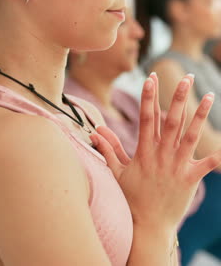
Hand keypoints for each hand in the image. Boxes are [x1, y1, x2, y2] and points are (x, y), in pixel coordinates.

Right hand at [90, 73, 220, 230]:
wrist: (148, 226)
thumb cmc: (132, 197)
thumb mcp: (117, 171)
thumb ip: (108, 148)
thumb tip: (95, 131)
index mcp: (144, 151)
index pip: (146, 118)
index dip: (148, 97)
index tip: (150, 78)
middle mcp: (162, 154)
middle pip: (171, 121)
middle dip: (178, 98)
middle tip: (186, 79)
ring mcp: (177, 166)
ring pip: (190, 136)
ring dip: (200, 115)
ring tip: (208, 96)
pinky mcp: (190, 179)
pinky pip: (206, 165)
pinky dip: (216, 156)